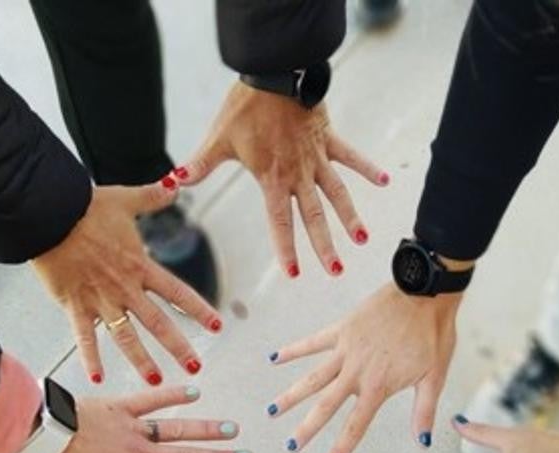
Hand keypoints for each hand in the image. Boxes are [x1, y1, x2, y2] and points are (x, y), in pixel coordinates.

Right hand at [31, 183, 221, 385]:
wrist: (50, 215)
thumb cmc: (85, 207)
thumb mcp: (125, 199)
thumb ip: (153, 196)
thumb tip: (177, 182)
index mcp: (140, 266)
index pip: (178, 292)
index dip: (198, 309)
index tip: (217, 326)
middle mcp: (125, 288)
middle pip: (158, 323)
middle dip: (178, 347)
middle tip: (195, 367)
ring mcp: (100, 300)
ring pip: (126, 337)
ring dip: (142, 361)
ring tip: (157, 382)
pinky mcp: (75, 305)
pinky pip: (84, 338)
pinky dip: (90, 359)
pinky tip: (96, 380)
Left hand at [175, 81, 387, 276]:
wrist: (275, 73)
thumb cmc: (245, 106)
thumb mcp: (219, 138)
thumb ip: (199, 164)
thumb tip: (172, 181)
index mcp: (272, 178)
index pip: (280, 221)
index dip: (286, 248)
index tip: (294, 273)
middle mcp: (298, 174)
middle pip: (313, 215)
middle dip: (324, 244)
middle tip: (335, 270)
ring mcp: (317, 157)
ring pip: (337, 193)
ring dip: (350, 216)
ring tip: (362, 240)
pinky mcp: (328, 138)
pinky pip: (351, 156)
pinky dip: (368, 168)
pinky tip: (386, 180)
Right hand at [267, 283, 459, 452]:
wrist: (425, 292)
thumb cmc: (433, 334)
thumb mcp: (434, 376)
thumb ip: (423, 410)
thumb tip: (422, 442)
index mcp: (378, 386)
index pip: (356, 425)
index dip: (342, 448)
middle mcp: (357, 371)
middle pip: (325, 405)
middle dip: (307, 428)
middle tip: (290, 446)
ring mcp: (346, 349)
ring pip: (312, 377)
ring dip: (291, 395)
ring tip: (272, 411)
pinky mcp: (342, 329)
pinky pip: (312, 342)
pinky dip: (293, 350)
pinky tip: (274, 358)